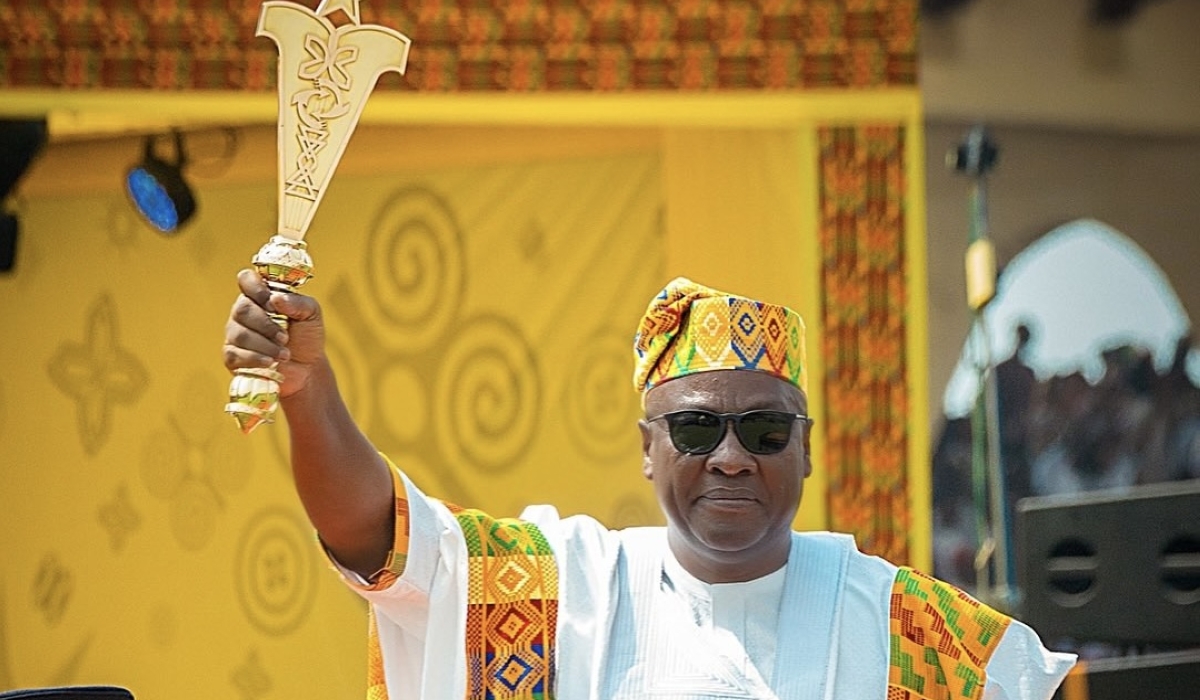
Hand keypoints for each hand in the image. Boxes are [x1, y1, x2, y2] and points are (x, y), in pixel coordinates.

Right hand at [222, 268, 325, 398]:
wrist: (307, 368)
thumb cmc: (307, 336)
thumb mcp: (312, 314)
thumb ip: (299, 302)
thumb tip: (276, 298)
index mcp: (261, 296)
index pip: (246, 279)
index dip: (255, 288)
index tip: (272, 304)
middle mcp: (244, 312)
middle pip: (242, 310)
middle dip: (266, 325)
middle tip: (285, 337)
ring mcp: (235, 333)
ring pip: (240, 334)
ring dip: (265, 345)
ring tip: (285, 354)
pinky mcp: (232, 356)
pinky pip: (235, 354)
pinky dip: (255, 359)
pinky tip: (270, 362)